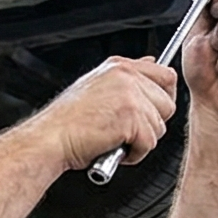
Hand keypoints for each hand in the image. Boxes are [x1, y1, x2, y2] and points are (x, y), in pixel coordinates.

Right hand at [35, 56, 177, 174]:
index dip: (163, 98)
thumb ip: (127, 77)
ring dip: (141, 141)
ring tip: (116, 140)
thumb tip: (151, 63)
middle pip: (168, 103)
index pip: (164, 75)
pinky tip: (115, 149)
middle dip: (152, 123)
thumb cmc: (67, 121)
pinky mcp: (131, 118)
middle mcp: (126, 77)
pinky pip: (150, 142)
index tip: (152, 111)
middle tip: (128, 131)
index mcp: (119, 67)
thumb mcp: (97, 86)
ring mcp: (130, 95)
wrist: (49, 138)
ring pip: (159, 126)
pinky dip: (135, 154)